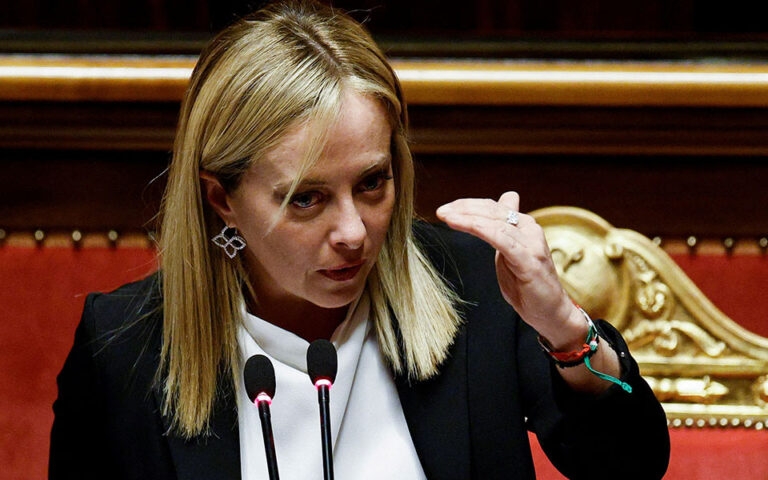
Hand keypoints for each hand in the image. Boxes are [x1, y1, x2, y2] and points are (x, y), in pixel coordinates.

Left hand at [435, 191, 576, 341]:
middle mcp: (529, 229)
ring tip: (447, 216)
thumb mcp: (511, 251)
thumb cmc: (527, 284)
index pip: (492, 206)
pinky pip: (501, 239)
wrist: (550, 311)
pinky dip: (480, 229)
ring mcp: (531, 244)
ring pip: (494, 222)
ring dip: (468, 217)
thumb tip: (506, 199)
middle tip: (441, 211)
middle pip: (492, 210)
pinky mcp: (528, 260)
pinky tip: (463, 225)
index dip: (468, 204)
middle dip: (463, 208)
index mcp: (524, 226)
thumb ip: (504, 229)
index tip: (446, 209)